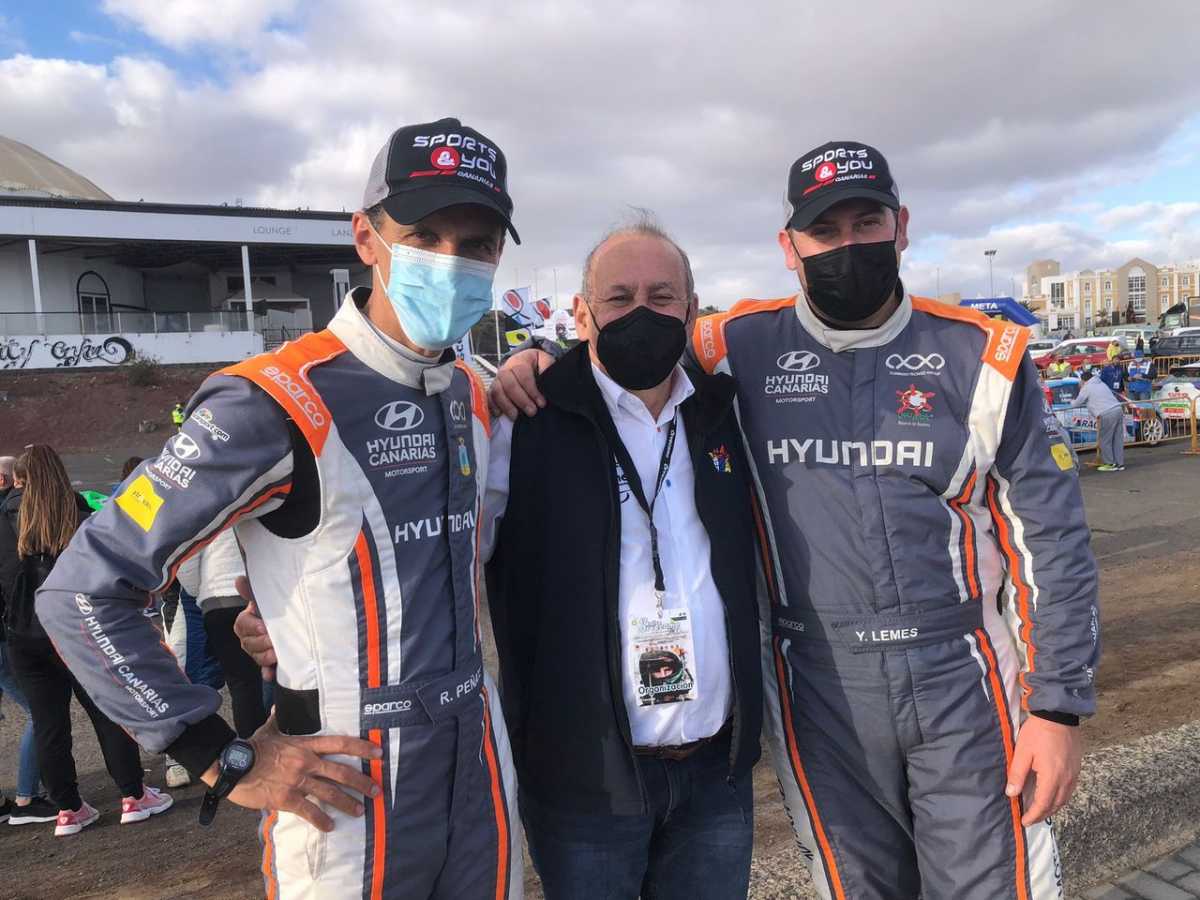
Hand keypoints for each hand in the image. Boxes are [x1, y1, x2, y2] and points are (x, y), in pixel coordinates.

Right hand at [202, 714, 381, 831]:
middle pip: (341, 771)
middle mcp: (306, 762)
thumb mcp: (268, 729)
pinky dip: (321, 820)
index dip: (361, 747)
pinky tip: (330, 826)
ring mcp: (297, 781)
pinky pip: (309, 811)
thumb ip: (278, 718)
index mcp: (305, 745)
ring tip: (360, 811)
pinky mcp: (286, 798)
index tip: (378, 752)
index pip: (340, 743)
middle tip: (377, 790)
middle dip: (362, 782)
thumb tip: (278, 704)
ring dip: (347, 803)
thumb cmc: (251, 747)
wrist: (232, 764)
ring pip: (329, 793)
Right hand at [234, 576, 275, 680]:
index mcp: (245, 622)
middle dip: (261, 643)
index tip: (264, 627)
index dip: (252, 627)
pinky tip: (271, 674)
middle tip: (273, 642)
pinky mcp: (267, 662)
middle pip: (248, 644)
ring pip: (256, 657)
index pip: (242, 625)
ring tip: (275, 654)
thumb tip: (239, 580)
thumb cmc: (271, 609)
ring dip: (265, 657)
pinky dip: (268, 672)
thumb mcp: (263, 599)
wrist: (285, 619)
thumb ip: (251, 591)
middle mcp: (248, 638)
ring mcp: (257, 651)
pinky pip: (265, 670)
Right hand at [487, 348, 556, 418]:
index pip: (523, 375)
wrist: (524, 362)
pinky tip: (499, 414)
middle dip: (521, 400)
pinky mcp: (492, 388)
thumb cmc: (537, 365)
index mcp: (519, 361)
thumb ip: (547, 367)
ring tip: (516, 417)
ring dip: (506, 405)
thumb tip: (546, 377)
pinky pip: (489, 397)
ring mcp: (497, 379)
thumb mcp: (545, 361)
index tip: (542, 403)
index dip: (532, 390)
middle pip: (509, 385)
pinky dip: (492, 405)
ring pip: (497, 391)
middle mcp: (505, 369)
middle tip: (532, 412)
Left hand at [1006, 716, 1081, 824]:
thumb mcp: (1022, 752)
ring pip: (1064, 799)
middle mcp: (1066, 779)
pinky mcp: (1076, 768)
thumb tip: (1011, 794)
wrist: (1059, 715)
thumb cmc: (1038, 733)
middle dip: (1043, 814)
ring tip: (1040, 810)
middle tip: (1031, 819)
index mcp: (1052, 777)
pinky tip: (1052, 794)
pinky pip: (1069, 790)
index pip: (1042, 804)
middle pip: (1056, 805)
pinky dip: (1060, 797)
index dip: (1033, 815)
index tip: (1024, 821)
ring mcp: (1074, 774)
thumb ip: (1017, 774)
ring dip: (1053, 807)